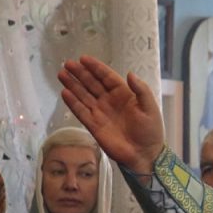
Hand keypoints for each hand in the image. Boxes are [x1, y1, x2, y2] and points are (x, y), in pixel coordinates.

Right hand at [58, 56, 164, 172]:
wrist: (144, 154)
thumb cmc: (150, 130)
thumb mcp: (150, 108)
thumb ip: (141, 90)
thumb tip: (130, 73)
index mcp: (124, 94)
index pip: (107, 77)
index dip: (96, 68)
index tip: (83, 58)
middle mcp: (110, 101)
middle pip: (92, 84)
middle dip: (80, 73)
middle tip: (67, 64)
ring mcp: (101, 113)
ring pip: (84, 95)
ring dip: (73, 85)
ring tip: (62, 74)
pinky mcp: (94, 125)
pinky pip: (81, 111)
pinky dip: (72, 103)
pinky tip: (64, 92)